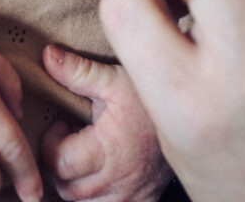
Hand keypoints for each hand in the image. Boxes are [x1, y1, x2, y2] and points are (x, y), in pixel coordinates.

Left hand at [40, 46, 170, 201]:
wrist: (195, 116)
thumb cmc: (151, 99)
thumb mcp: (115, 79)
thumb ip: (79, 71)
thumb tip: (49, 56)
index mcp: (108, 152)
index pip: (60, 164)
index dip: (51, 144)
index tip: (60, 125)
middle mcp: (118, 183)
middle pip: (66, 189)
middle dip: (58, 163)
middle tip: (69, 138)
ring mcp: (130, 197)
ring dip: (76, 181)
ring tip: (84, 152)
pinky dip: (97, 194)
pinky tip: (102, 170)